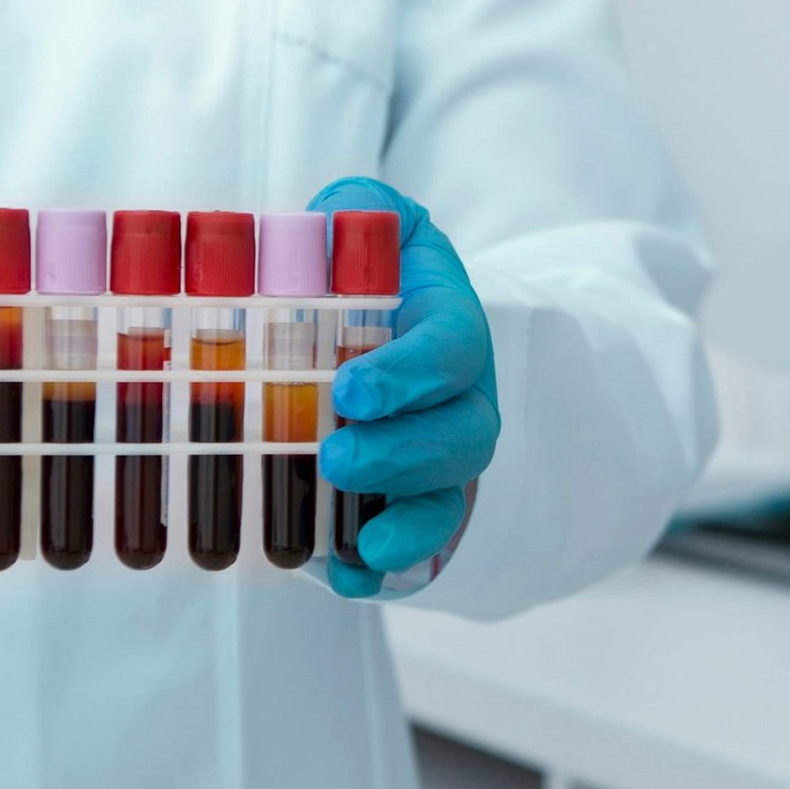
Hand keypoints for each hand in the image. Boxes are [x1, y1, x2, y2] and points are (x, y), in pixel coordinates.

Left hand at [307, 178, 499, 597]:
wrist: (405, 324)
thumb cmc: (378, 269)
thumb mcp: (375, 221)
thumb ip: (359, 209)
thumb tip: (329, 217)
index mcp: (449, 328)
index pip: (448, 349)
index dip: (407, 374)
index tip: (350, 388)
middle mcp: (460, 398)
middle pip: (456, 437)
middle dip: (399, 453)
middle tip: (334, 455)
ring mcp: (444, 456)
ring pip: (447, 495)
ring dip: (404, 519)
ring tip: (354, 538)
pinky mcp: (416, 500)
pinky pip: (419, 544)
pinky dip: (386, 569)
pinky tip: (349, 579)